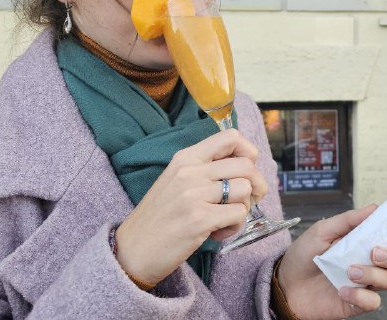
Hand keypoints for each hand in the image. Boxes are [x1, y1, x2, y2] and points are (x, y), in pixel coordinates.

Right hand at [115, 129, 267, 285]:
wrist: (131, 251)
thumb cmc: (158, 217)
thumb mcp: (176, 180)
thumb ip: (205, 168)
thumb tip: (246, 165)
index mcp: (186, 158)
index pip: (231, 137)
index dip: (248, 152)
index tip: (245, 172)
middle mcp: (190, 171)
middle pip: (246, 164)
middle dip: (255, 185)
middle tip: (245, 201)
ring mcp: (194, 195)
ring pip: (245, 189)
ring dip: (243, 208)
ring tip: (224, 218)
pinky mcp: (199, 219)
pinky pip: (238, 215)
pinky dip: (234, 226)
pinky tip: (217, 232)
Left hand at [277, 205, 386, 318]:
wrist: (284, 285)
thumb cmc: (303, 256)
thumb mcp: (322, 231)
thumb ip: (348, 220)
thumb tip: (374, 207)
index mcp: (365, 241)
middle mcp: (371, 262)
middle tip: (375, 252)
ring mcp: (366, 283)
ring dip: (374, 274)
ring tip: (350, 271)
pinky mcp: (358, 303)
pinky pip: (374, 302)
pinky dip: (361, 296)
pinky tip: (343, 290)